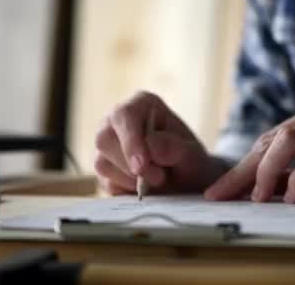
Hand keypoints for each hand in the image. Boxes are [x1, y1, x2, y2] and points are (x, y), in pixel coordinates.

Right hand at [95, 91, 227, 193]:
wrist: (187, 180)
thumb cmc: (189, 160)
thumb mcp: (193, 155)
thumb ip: (175, 149)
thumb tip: (152, 146)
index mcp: (141, 104)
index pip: (125, 115)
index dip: (130, 141)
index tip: (141, 166)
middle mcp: (117, 120)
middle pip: (104, 139)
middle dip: (129, 165)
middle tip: (159, 179)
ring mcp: (107, 144)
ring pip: (102, 163)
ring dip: (130, 180)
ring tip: (157, 182)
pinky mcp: (104, 167)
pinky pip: (105, 183)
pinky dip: (127, 191)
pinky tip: (146, 188)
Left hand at [204, 101, 294, 202]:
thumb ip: (294, 168)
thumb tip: (253, 189)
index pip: (266, 139)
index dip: (241, 166)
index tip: (220, 190)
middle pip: (269, 140)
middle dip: (241, 172)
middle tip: (220, 196)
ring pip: (285, 141)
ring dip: (265, 172)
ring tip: (259, 198)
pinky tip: (291, 198)